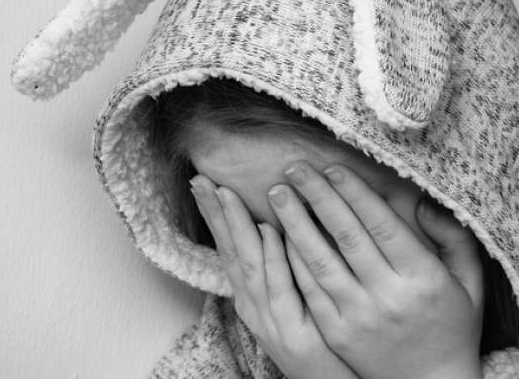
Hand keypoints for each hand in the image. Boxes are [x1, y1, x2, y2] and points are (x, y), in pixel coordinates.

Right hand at [189, 175, 357, 378]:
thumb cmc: (316, 338)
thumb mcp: (292, 298)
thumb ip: (283, 264)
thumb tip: (278, 224)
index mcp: (252, 297)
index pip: (228, 249)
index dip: (215, 217)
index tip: (204, 185)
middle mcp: (254, 306)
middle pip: (230, 252)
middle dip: (216, 215)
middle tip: (202, 181)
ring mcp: (271, 319)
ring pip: (249, 266)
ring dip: (237, 227)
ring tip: (227, 194)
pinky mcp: (294, 332)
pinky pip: (282, 288)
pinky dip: (274, 258)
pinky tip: (271, 231)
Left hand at [272, 161, 483, 378]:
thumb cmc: (453, 327)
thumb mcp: (470, 282)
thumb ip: (453, 238)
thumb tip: (424, 202)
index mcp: (424, 279)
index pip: (381, 224)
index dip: (354, 193)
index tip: (332, 166)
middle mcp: (389, 297)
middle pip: (346, 236)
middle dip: (317, 196)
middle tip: (294, 166)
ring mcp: (359, 317)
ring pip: (320, 261)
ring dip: (295, 223)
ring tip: (277, 193)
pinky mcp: (337, 334)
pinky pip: (310, 290)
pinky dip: (293, 260)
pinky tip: (279, 236)